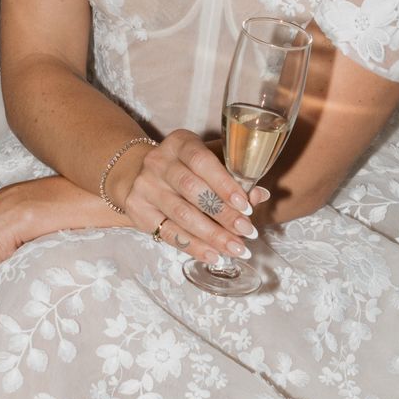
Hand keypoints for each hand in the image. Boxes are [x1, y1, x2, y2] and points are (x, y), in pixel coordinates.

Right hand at [113, 130, 265, 265]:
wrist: (138, 175)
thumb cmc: (186, 168)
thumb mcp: (210, 162)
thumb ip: (235, 176)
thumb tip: (260, 195)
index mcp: (180, 143)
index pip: (202, 162)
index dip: (225, 185)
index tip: (247, 207)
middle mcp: (158, 161)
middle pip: (192, 190)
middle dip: (224, 215)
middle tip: (248, 232)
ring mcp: (145, 186)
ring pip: (182, 215)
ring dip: (213, 236)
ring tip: (236, 248)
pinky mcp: (137, 209)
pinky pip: (169, 232)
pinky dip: (194, 247)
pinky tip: (213, 255)